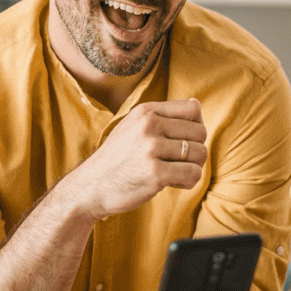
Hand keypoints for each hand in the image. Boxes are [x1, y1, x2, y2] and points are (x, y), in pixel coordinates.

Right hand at [69, 98, 207, 219]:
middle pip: (200, 132)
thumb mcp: (133, 127)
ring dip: (193, 167)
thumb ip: (161, 116)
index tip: (182, 141)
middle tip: (179, 162)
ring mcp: (151, 148)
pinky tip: (173, 184)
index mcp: (146, 111)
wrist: (90, 186)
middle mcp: (149, 125)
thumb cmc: (117, 159)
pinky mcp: (155, 173)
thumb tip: (196, 104)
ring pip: (200, 153)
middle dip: (195, 150)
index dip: (195, 127)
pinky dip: (188, 181)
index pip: (193, 109)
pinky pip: (193, 173)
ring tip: (175, 173)